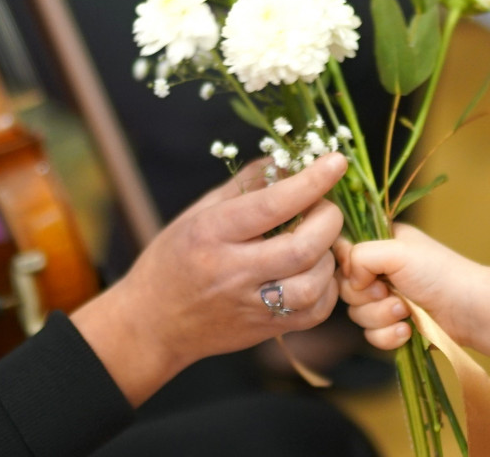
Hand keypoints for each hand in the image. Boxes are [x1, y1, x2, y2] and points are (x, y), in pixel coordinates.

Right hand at [71, 153, 345, 404]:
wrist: (153, 324)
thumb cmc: (173, 259)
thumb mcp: (198, 213)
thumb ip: (244, 185)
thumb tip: (286, 159)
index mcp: (211, 233)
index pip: (272, 205)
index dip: (311, 181)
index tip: (336, 161)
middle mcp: (232, 272)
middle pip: (302, 248)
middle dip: (328, 220)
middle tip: (326, 207)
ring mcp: (250, 306)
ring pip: (313, 285)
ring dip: (328, 256)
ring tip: (317, 241)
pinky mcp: (264, 330)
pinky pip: (315, 313)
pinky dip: (327, 289)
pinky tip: (315, 271)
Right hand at [336, 224, 481, 351]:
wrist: (469, 311)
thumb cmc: (438, 273)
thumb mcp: (396, 251)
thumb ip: (360, 256)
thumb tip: (350, 279)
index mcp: (381, 243)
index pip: (344, 252)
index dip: (349, 267)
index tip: (366, 274)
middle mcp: (381, 270)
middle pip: (346, 287)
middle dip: (366, 296)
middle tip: (390, 293)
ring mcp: (387, 299)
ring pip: (357, 314)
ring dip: (380, 316)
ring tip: (405, 312)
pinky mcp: (394, 326)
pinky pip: (372, 336)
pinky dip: (388, 335)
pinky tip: (408, 331)